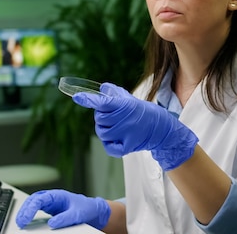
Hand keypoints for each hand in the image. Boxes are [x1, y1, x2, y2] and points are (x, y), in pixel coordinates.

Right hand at [15, 189, 109, 229]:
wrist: (91, 209)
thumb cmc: (85, 208)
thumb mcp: (77, 214)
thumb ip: (65, 218)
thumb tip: (52, 223)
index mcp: (58, 195)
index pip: (40, 199)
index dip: (31, 208)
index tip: (26, 218)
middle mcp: (52, 197)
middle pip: (33, 200)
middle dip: (25, 210)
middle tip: (20, 222)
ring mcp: (49, 203)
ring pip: (32, 204)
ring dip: (25, 212)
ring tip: (20, 223)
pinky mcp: (49, 209)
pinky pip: (36, 210)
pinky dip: (29, 214)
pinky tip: (25, 222)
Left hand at [73, 82, 198, 170]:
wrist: (160, 128)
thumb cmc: (141, 111)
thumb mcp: (129, 98)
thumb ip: (113, 93)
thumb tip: (101, 89)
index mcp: (125, 105)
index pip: (103, 102)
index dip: (89, 99)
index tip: (77, 97)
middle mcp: (125, 119)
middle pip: (99, 119)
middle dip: (102, 117)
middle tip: (113, 116)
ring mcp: (126, 134)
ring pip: (102, 133)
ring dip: (104, 130)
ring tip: (115, 126)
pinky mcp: (128, 146)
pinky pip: (109, 146)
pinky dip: (109, 143)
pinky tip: (116, 138)